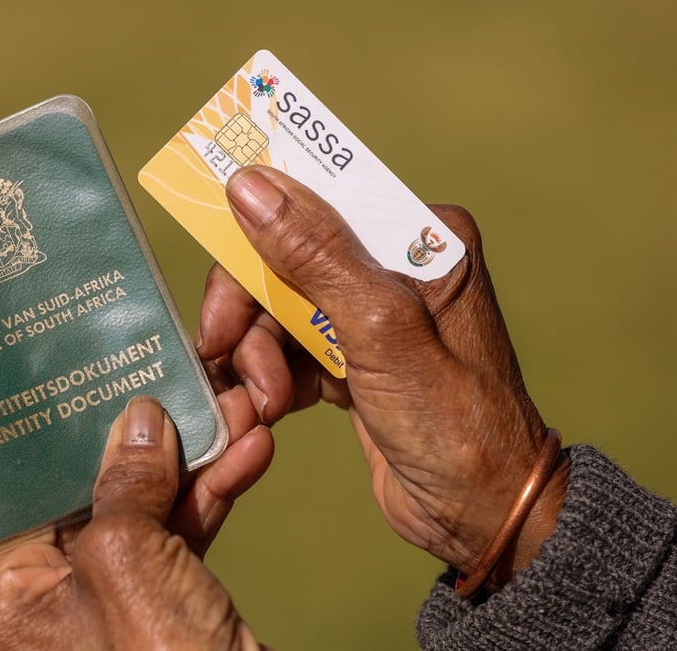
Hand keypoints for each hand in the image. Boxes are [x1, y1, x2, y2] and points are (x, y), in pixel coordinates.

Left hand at [0, 396, 271, 649]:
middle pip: (92, 490)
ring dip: (192, 457)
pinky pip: (185, 536)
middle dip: (140, 435)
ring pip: (147, 507)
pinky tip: (249, 452)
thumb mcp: (126, 564)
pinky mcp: (170, 605)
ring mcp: (117, 600)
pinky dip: (215, 494)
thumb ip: (125, 486)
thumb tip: (137, 419)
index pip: (21, 490)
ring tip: (229, 403)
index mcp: (13, 593)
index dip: (56, 431)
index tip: (85, 378)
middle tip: (172, 376)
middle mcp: (56, 595)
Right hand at [197, 165, 570, 587]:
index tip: (219, 273)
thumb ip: (315, 255)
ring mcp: (370, 315)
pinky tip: (268, 407)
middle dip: (250, 310)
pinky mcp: (351, 359)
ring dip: (258, 354)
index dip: (258, 231)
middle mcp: (395, 265)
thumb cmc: (450, 419)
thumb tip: (249, 185)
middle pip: (287, 259)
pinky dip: (270, 376)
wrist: (481, 514)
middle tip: (219, 349)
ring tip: (263, 401)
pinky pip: (288, 349)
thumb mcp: (378, 328)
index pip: (318, 206)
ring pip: (279, 309)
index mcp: (420, 237)